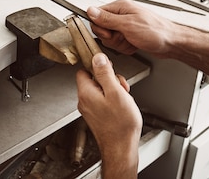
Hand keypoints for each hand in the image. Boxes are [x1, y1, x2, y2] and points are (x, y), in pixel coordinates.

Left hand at [76, 53, 141, 176]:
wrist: (121, 149)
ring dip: (114, 91)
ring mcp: (90, 110)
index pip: (84, 69)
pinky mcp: (97, 117)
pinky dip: (113, 101)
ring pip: (101, 90)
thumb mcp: (116, 92)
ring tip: (124, 100)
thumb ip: (105, 73)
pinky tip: (122, 107)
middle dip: (110, 80)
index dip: (98, 66)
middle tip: (121, 88)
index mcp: (86, 93)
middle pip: (94, 79)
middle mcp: (85, 101)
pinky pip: (103, 101)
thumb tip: (97, 58)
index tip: (110, 69)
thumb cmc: (120, 125)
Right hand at [87, 0, 176, 57]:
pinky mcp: (129, 36)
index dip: (101, 28)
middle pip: (102, 30)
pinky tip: (134, 45)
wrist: (171, 43)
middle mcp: (121, 15)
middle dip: (112, 38)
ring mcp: (125, 26)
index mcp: (120, 7)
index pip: (96, 16)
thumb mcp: (128, 24)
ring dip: (120, 44)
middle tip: (124, 37)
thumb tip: (90, 11)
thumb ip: (107, 18)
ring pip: (110, 39)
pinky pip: (118, 45)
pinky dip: (126, 48)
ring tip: (132, 40)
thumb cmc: (156, 31)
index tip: (110, 33)